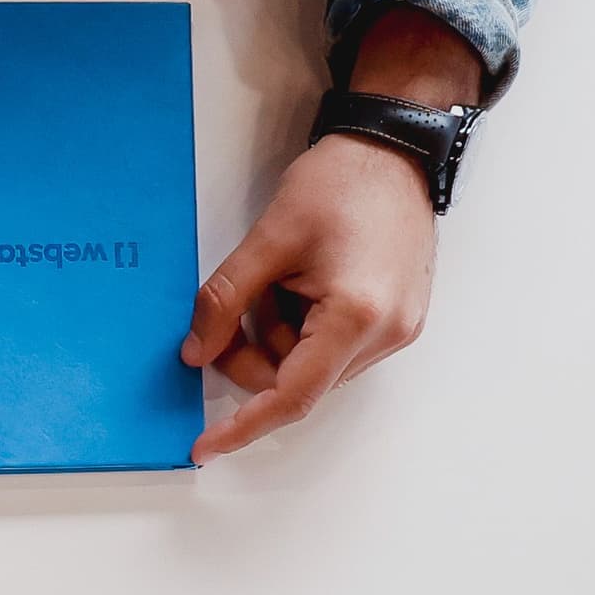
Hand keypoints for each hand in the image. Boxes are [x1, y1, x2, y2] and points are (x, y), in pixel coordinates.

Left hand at [182, 135, 435, 459]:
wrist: (395, 149)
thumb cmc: (342, 181)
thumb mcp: (268, 239)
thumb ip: (225, 301)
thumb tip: (195, 351)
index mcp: (358, 315)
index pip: (292, 395)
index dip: (243, 424)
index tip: (206, 445)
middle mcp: (387, 332)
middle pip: (300, 382)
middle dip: (253, 359)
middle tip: (227, 317)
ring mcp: (398, 329)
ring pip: (314, 366)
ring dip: (279, 338)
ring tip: (278, 281)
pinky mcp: (398, 319)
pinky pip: (335, 347)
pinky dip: (304, 328)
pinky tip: (300, 285)